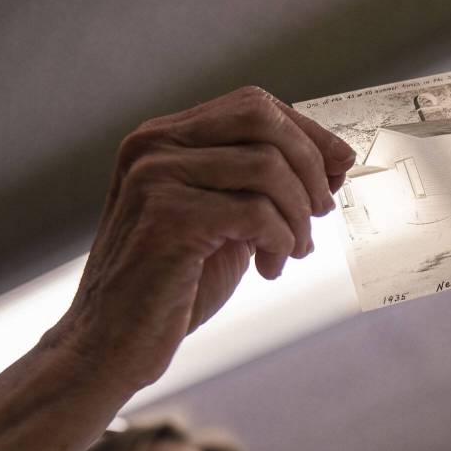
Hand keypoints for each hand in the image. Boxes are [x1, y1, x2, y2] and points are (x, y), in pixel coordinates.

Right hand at [50, 86, 355, 391]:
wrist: (111, 344)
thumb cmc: (170, 287)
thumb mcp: (223, 222)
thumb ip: (263, 187)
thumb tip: (333, 162)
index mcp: (164, 139)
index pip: (253, 106)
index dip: (307, 133)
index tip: (339, 165)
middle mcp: (154, 146)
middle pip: (262, 120)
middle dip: (309, 165)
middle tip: (321, 211)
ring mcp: (156, 178)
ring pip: (267, 167)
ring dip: (298, 214)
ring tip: (292, 250)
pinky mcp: (167, 217)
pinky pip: (256, 212)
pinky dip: (280, 239)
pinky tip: (270, 266)